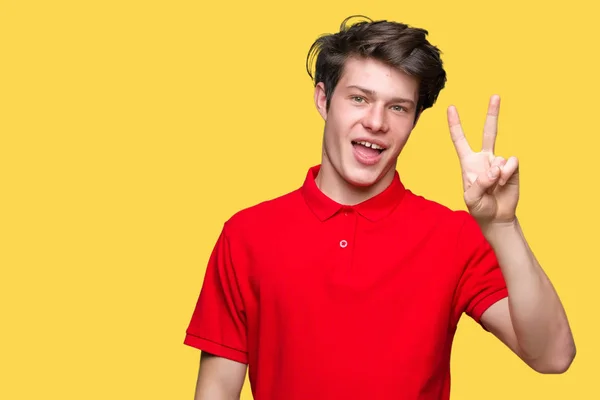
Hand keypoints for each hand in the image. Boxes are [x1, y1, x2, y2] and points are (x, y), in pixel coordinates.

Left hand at [447, 95, 518, 224]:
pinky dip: (507, 174)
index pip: (460, 140)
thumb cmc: (479, 207)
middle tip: (495, 96)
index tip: (451, 108)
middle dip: (492, 114)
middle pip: (490, 132)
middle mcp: (484, 158)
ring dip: (497, 175)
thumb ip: (480, 183)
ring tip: (494, 188)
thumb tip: (494, 168)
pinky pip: (511, 163)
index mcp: (468, 162)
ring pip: (500, 158)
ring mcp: (499, 162)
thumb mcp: (471, 198)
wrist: (496, 216)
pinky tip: (503, 183)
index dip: (455, 124)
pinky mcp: (512, 168)